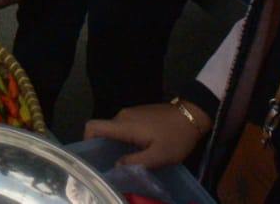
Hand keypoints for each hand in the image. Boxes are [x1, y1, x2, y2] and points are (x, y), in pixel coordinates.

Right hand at [83, 101, 209, 168]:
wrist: (193, 115)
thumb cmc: (176, 136)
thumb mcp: (159, 156)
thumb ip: (135, 162)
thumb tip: (116, 166)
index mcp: (124, 125)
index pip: (93, 127)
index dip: (86, 141)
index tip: (94, 157)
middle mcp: (123, 116)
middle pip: (103, 131)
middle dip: (105, 148)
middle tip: (114, 166)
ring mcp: (131, 113)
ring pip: (115, 130)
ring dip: (118, 144)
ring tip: (129, 160)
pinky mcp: (140, 114)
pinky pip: (125, 127)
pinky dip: (126, 139)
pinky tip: (140, 150)